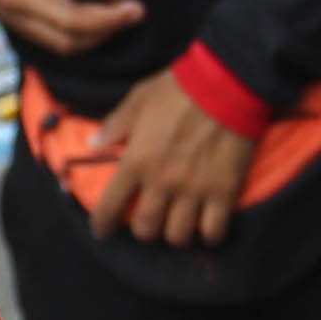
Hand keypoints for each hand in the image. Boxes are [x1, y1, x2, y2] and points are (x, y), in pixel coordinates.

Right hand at [0, 0, 138, 56]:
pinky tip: (110, 26)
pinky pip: (58, 44)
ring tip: (129, 16)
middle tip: (135, 8)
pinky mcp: (23, 27)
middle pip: (59, 15)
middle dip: (102, 17)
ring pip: (62, 38)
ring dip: (101, 33)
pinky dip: (88, 40)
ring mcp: (16, 16)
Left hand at [89, 69, 245, 248]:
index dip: (103, 224)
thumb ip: (115, 125)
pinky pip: (213, 231)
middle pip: (146, 229)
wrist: (227, 83)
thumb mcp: (138, 99)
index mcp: (136, 161)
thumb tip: (93, 144)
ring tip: (178, 226)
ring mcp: (194, 190)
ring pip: (178, 236)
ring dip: (175, 235)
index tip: (103, 230)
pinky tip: (206, 228)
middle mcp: (162, 182)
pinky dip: (208, 235)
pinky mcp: (224, 192)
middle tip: (149, 222)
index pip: (110, 206)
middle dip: (144, 231)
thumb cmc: (179, 88)